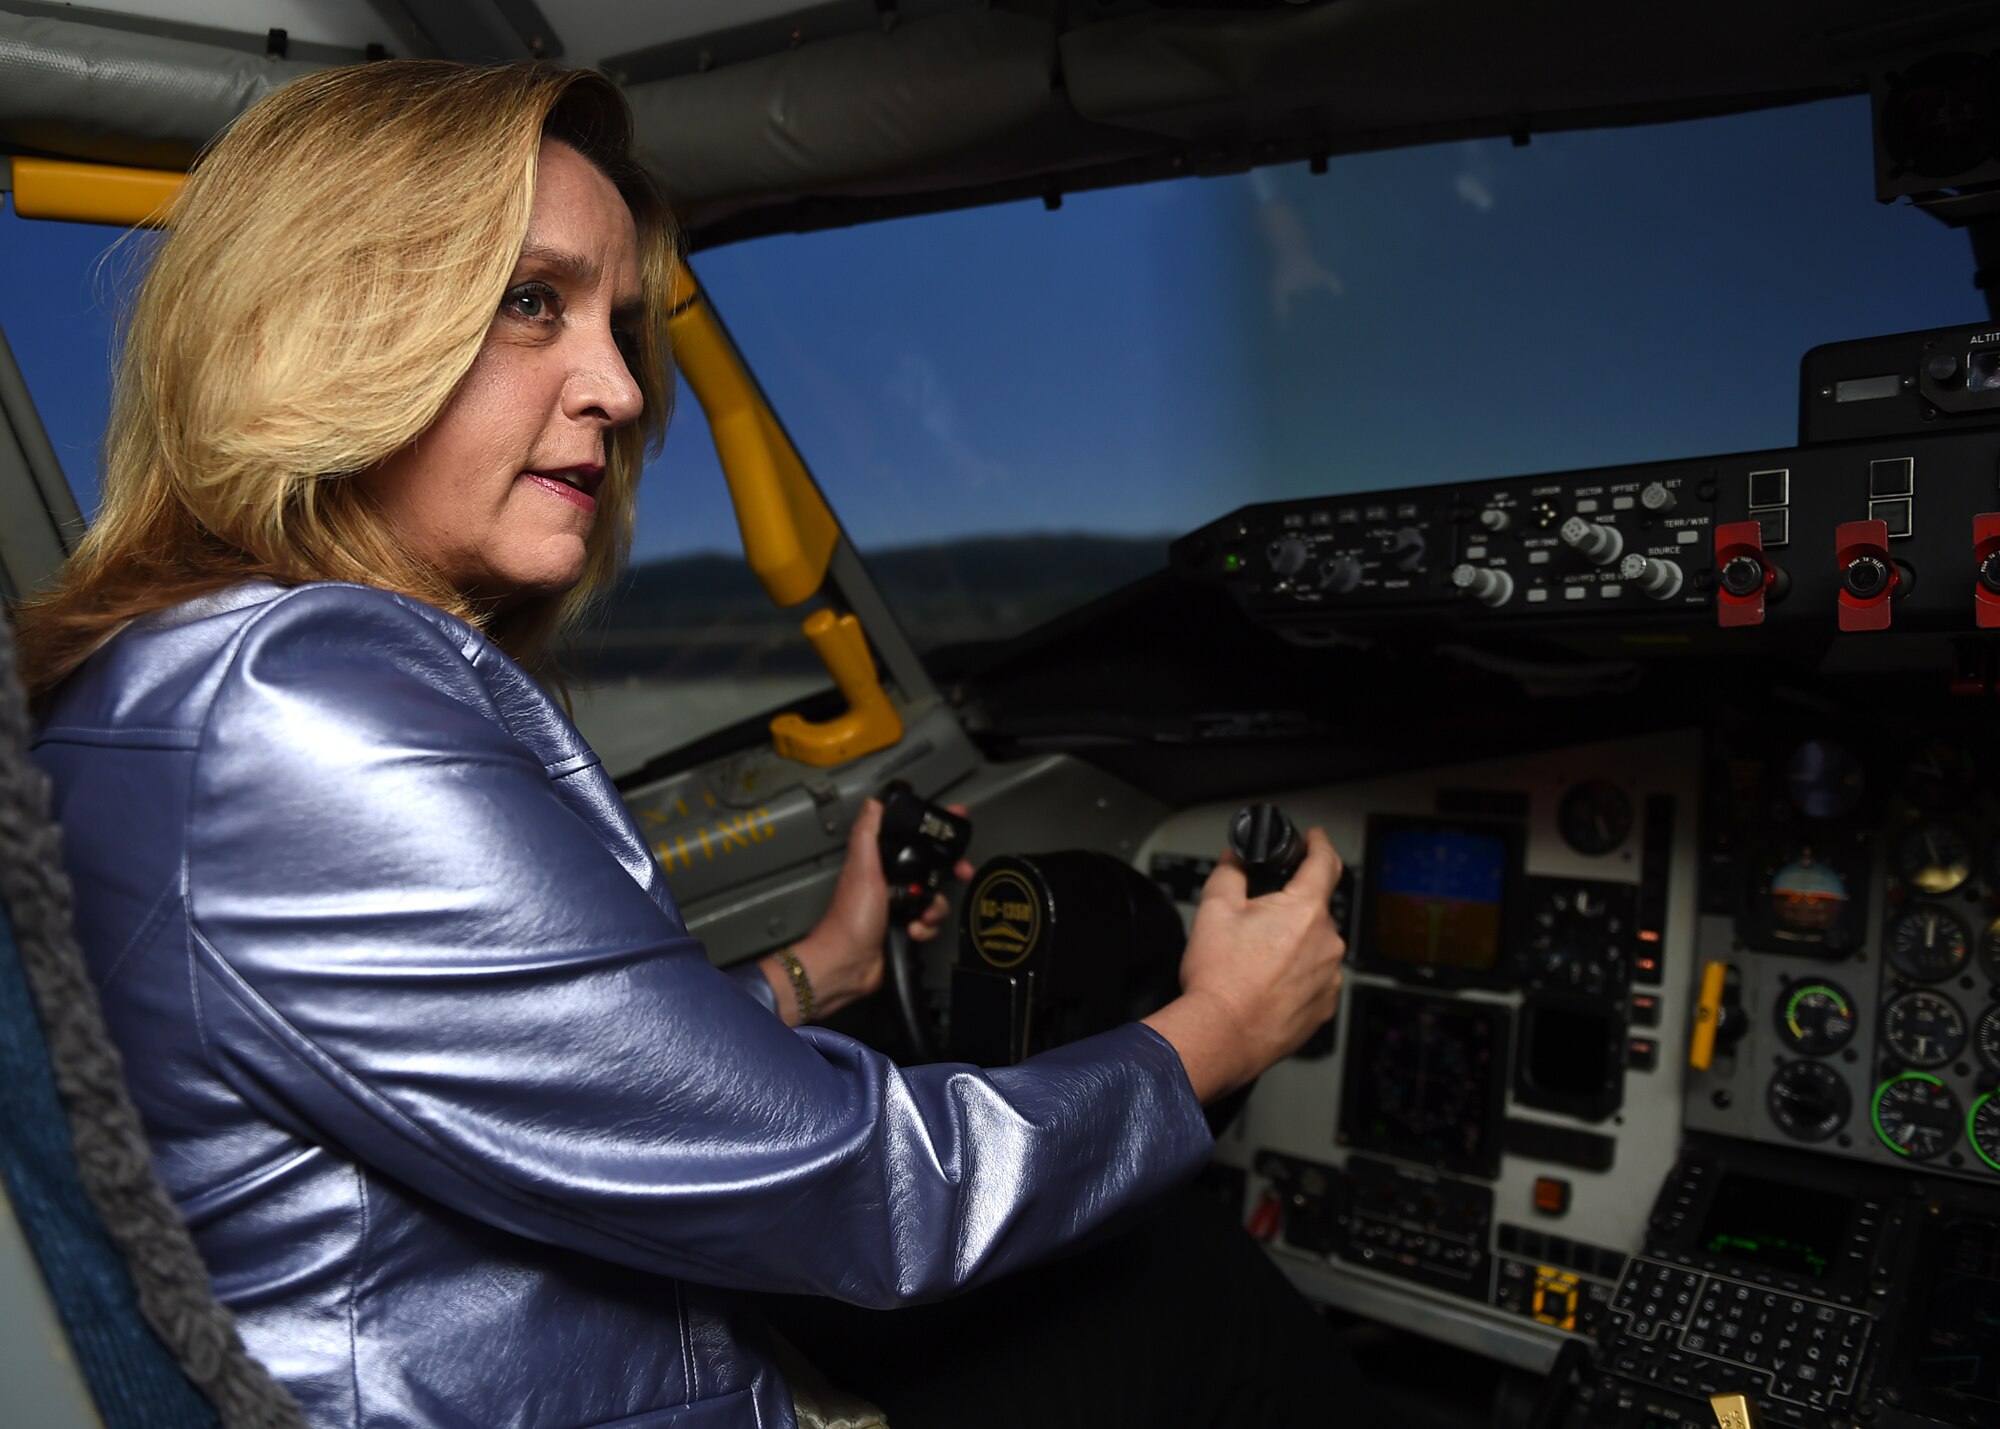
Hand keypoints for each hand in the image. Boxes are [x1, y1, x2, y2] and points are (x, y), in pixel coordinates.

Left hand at [761, 797, 974, 1025]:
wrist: (850, 965)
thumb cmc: (849, 920)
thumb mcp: (861, 868)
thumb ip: (867, 833)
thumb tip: (874, 803)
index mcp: (878, 863)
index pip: (911, 838)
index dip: (934, 830)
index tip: (956, 821)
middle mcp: (890, 882)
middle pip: (932, 867)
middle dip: (948, 871)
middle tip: (961, 872)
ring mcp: (900, 905)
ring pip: (936, 896)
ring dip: (934, 906)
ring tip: (922, 914)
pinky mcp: (907, 927)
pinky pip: (931, 922)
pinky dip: (927, 927)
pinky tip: (914, 930)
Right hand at [1142, 828, 1344, 1101]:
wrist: (1222, 1034)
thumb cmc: (1219, 978)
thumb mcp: (1214, 909)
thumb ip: (1230, 873)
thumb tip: (1235, 860)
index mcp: (1304, 910)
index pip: (1325, 863)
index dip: (1319, 844)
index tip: (1315, 839)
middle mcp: (1327, 942)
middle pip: (1315, 909)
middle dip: (1290, 908)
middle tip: (1255, 922)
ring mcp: (1329, 976)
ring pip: (1315, 945)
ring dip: (1294, 944)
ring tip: (1256, 961)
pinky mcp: (1325, 1006)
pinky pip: (1316, 977)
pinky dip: (1298, 974)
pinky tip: (1268, 983)